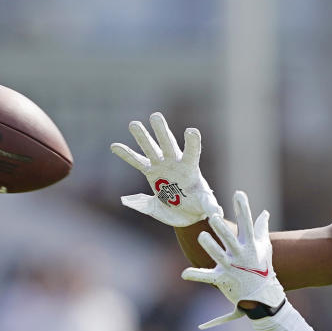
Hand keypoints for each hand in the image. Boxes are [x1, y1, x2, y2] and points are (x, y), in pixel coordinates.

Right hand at [110, 112, 222, 226]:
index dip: (192, 142)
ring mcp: (162, 166)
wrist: (187, 211)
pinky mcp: (152, 173)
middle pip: (168, 144)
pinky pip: (138, 162)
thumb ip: (210, 207)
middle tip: (155, 116)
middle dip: (162, 131)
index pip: (192, 152)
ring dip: (143, 137)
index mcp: (191, 168)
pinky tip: (115, 146)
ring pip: (151, 149)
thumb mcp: (206, 206)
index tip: (191, 131)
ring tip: (134, 124)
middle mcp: (176, 162)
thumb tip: (216, 214)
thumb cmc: (199, 204)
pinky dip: (127, 155)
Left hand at [182, 191, 285, 327]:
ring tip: (201, 236)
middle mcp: (241, 255)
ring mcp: (232, 268)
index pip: (247, 223)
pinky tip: (184, 274)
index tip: (239, 193)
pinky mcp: (223, 280)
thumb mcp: (264, 247)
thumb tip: (264, 212)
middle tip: (214, 217)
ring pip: (218, 255)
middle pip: (230, 240)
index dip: (243, 208)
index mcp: (250, 245)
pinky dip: (196, 275)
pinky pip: (207, 277)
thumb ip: (261, 228)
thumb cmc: (262, 267)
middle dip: (223, 230)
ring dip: (210, 246)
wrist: (262, 295)